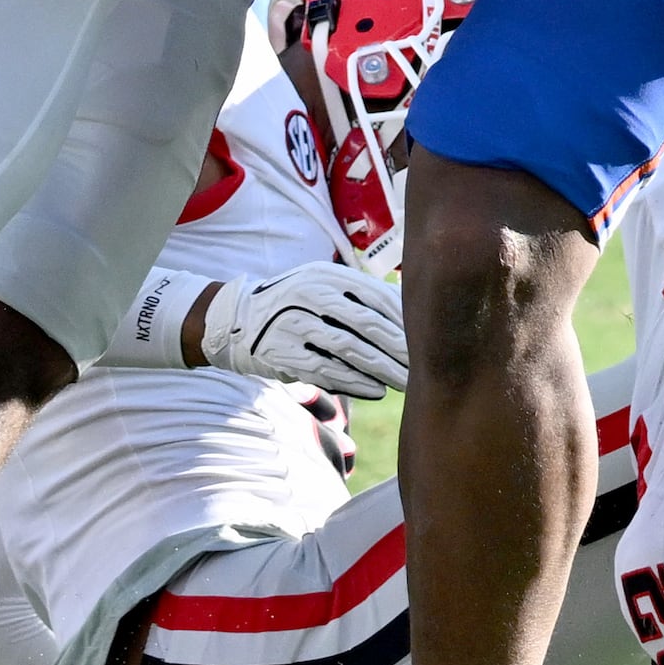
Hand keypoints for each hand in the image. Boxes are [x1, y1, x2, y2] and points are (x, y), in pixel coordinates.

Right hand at [195, 263, 408, 398]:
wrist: (236, 320)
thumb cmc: (297, 304)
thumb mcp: (323, 285)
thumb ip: (361, 297)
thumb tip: (412, 312)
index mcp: (327, 275)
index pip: (376, 296)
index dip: (404, 320)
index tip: (427, 339)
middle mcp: (310, 295)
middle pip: (367, 323)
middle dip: (399, 347)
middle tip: (423, 365)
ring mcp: (295, 324)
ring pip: (349, 349)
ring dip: (382, 368)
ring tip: (406, 382)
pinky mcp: (283, 353)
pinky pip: (326, 370)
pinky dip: (354, 382)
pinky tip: (376, 389)